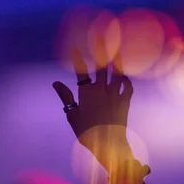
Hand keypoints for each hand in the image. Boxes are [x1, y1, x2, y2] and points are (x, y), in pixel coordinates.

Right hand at [53, 40, 133, 171]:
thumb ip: (66, 98)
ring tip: (116, 50)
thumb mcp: (73, 116)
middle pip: (101, 66)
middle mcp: (102, 91)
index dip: (77, 58)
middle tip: (100, 37)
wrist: (110, 146)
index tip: (74, 47)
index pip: (80, 71)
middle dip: (101, 50)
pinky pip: (127, 86)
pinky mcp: (125, 102)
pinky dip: (125, 79)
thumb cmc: (87, 134)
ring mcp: (115, 95)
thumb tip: (56, 83)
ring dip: (116, 60)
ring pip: (117, 73)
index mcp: (87, 94)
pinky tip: (123, 76)